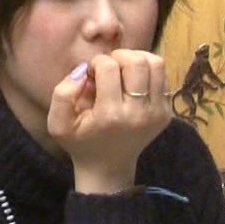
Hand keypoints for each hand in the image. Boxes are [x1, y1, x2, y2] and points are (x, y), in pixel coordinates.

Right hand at [48, 50, 171, 193]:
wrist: (108, 167)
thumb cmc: (81, 142)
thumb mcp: (58, 124)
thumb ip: (62, 95)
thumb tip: (82, 71)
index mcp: (110, 115)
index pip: (109, 67)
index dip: (96, 63)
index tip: (91, 74)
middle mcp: (138, 113)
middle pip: (137, 62)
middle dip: (119, 56)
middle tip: (109, 68)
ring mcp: (157, 113)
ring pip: (156, 64)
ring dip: (137, 59)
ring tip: (124, 69)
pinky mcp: (167, 113)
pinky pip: (163, 77)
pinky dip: (148, 72)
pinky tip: (134, 82)